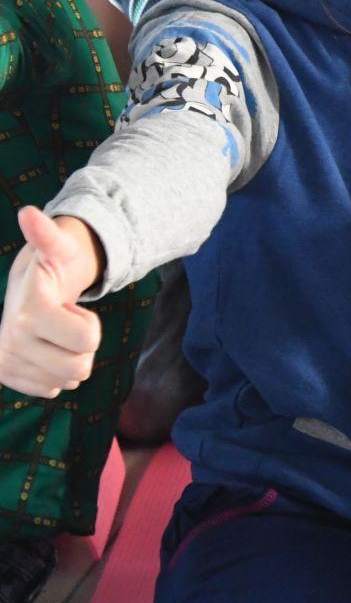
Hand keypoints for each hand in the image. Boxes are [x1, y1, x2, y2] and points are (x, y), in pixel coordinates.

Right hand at [0, 208, 104, 396]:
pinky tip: (46, 350)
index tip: (71, 309)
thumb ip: (48, 234)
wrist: (27, 290)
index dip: (90, 325)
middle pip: (79, 367)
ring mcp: (5, 361)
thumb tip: (29, 212)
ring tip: (56, 335)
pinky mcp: (6, 377)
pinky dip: (56, 374)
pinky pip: (51, 390)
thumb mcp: (58, 249)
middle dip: (83, 345)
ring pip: (67, 381)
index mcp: (28, 311)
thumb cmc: (52, 268)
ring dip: (70, 359)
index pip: (87, 341)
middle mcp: (10, 340)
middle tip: (67, 323)